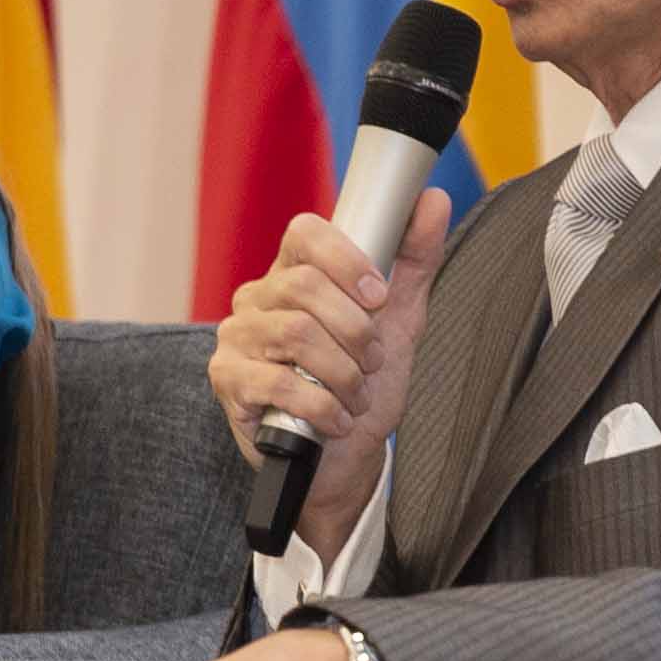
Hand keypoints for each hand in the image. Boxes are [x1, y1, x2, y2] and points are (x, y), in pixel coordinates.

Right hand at [210, 187, 455, 557]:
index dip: (346, 259)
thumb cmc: (363, 385)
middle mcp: (258, 298)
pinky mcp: (227, 380)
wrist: (343, 459)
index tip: (379, 296)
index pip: (306, 233)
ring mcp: (238, 338)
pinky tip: (337, 419)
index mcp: (295, 273)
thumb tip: (433, 200)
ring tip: (357, 395)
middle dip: (355, 330)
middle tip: (373, 361)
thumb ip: (413, 260)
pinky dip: (320, 405)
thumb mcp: (397, 320)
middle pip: (303, 287)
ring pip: (295, 333)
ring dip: (342, 372)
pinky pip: (275, 382)